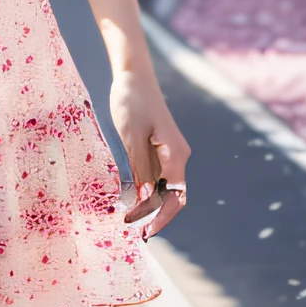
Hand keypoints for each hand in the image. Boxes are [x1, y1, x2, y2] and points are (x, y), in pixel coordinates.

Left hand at [110, 70, 189, 237]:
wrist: (133, 75)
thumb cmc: (132, 101)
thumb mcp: (132, 136)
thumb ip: (141, 168)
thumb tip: (147, 199)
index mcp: (176, 154)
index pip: (176, 198)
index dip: (161, 218)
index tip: (143, 231)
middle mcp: (178, 156)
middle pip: (172, 196)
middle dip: (155, 215)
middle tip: (131, 228)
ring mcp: (170, 152)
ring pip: (164, 187)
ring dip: (149, 203)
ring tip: (127, 216)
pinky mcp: (159, 147)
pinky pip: (156, 175)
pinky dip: (145, 189)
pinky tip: (130, 196)